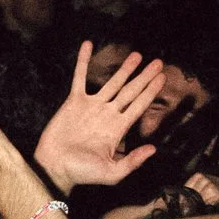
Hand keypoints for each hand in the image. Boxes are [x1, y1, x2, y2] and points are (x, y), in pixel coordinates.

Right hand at [32, 43, 164, 190]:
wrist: (55, 167)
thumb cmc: (82, 173)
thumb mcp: (112, 173)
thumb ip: (132, 161)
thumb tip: (153, 149)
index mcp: (118, 128)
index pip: (139, 105)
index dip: (151, 91)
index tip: (162, 77)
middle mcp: (108, 114)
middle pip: (130, 90)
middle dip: (144, 76)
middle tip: (158, 62)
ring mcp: (92, 106)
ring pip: (111, 82)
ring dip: (124, 69)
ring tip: (137, 55)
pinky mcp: (74, 101)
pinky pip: (79, 77)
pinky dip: (83, 61)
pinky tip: (88, 45)